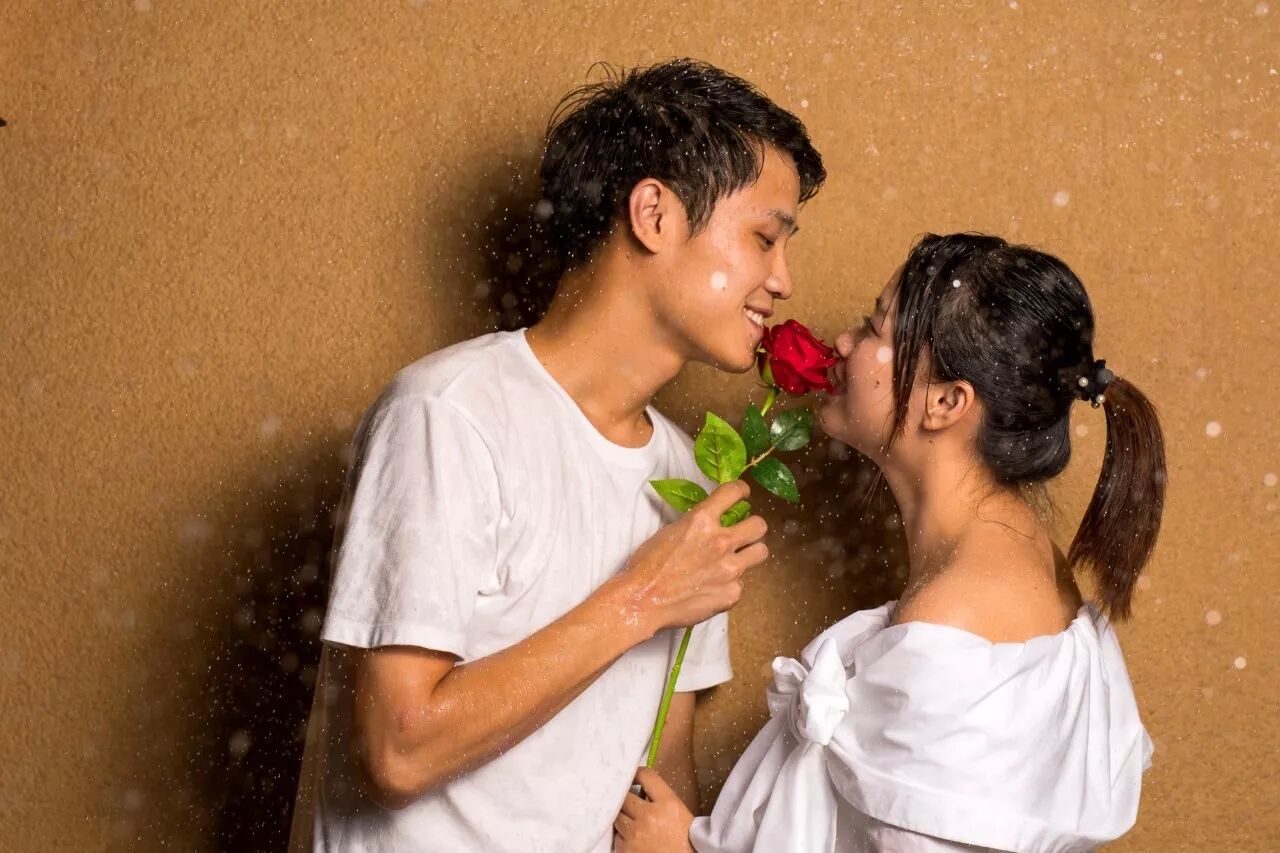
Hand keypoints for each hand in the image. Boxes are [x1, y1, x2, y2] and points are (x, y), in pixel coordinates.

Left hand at [614, 767, 694, 852]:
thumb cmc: (685, 841)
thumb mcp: (678, 813)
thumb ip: (660, 799)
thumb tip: (639, 788)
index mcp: (667, 803)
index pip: (645, 776)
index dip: (637, 774)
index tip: (633, 777)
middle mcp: (649, 815)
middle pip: (624, 796)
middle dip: (627, 799)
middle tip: (630, 803)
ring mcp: (635, 834)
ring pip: (617, 817)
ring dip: (622, 818)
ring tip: (632, 823)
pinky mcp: (626, 850)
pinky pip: (616, 837)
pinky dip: (622, 838)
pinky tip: (632, 839)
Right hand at [617, 481, 767, 630]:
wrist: (642, 600)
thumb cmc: (648, 564)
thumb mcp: (671, 531)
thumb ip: (696, 525)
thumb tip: (709, 523)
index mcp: (702, 520)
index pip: (734, 492)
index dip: (741, 491)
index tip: (743, 495)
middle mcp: (721, 541)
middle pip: (759, 526)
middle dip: (752, 527)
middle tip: (743, 533)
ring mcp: (730, 569)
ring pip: (761, 552)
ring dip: (750, 553)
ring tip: (736, 560)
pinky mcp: (732, 593)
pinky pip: (741, 583)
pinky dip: (730, 584)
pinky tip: (713, 588)